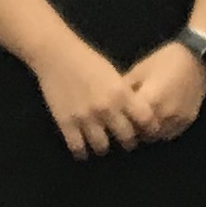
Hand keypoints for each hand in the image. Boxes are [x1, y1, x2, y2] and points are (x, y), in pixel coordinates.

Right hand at [34, 42, 149, 159]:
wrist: (57, 55)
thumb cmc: (88, 60)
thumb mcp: (113, 75)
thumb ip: (124, 94)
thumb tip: (135, 113)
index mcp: (121, 93)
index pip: (145, 119)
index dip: (148, 128)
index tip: (147, 132)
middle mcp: (106, 108)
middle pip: (126, 138)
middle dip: (128, 142)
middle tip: (124, 141)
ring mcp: (85, 117)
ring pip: (102, 147)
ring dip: (103, 147)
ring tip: (101, 143)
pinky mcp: (66, 123)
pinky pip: (77, 147)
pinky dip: (81, 151)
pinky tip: (82, 148)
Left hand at [118, 41, 205, 142]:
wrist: (196, 57)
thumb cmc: (164, 60)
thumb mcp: (139, 70)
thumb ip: (125, 89)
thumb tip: (111, 102)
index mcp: (149, 100)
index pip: (129, 123)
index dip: (121, 123)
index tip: (116, 120)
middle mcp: (163, 114)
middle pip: (142, 133)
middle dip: (134, 130)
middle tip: (128, 123)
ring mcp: (177, 119)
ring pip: (157, 136)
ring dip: (148, 133)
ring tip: (143, 123)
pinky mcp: (188, 121)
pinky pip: (170, 134)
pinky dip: (162, 131)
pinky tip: (158, 121)